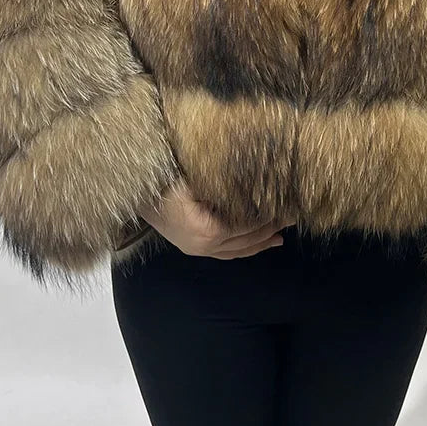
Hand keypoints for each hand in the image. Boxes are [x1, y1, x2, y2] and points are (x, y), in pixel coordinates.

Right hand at [140, 179, 295, 258]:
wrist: (133, 184)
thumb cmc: (166, 174)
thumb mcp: (199, 176)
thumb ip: (229, 184)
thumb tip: (260, 179)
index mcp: (207, 230)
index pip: (249, 226)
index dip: (269, 215)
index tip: (287, 203)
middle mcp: (203, 245)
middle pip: (247, 240)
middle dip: (271, 228)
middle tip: (293, 215)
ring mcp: (196, 249)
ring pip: (237, 250)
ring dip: (261, 241)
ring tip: (282, 231)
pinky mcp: (192, 245)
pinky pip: (225, 251)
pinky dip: (244, 247)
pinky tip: (259, 242)